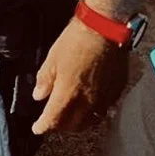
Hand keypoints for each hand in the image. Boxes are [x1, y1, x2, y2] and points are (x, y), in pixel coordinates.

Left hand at [31, 17, 128, 134]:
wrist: (105, 27)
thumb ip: (45, 79)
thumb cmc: (76, 39)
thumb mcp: (53, 57)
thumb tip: (39, 96)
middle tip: (53, 119)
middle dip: (60, 126)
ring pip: (90, 122)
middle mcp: (87, 102)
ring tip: (71, 116)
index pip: (53, 120)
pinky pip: (104, 110)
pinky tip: (90, 106)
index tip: (37, 128)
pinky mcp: (117, 91)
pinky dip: (94, 113)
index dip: (43, 126)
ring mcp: (104, 98)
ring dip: (78, 123)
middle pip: (72, 125)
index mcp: (68, 93)